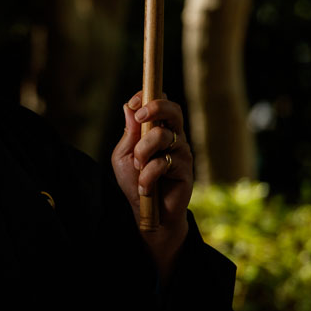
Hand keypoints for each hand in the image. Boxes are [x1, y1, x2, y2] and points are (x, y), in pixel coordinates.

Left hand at [111, 92, 190, 277]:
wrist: (148, 212)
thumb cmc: (135, 182)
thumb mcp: (124, 156)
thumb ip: (129, 133)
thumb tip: (128, 107)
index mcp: (158, 130)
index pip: (160, 104)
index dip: (148, 98)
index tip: (133, 103)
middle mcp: (173, 137)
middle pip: (174, 110)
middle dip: (156, 108)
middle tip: (140, 117)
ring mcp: (181, 152)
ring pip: (163, 136)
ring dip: (143, 152)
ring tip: (138, 168)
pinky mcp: (186, 169)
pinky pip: (162, 163)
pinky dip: (146, 176)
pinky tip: (145, 187)